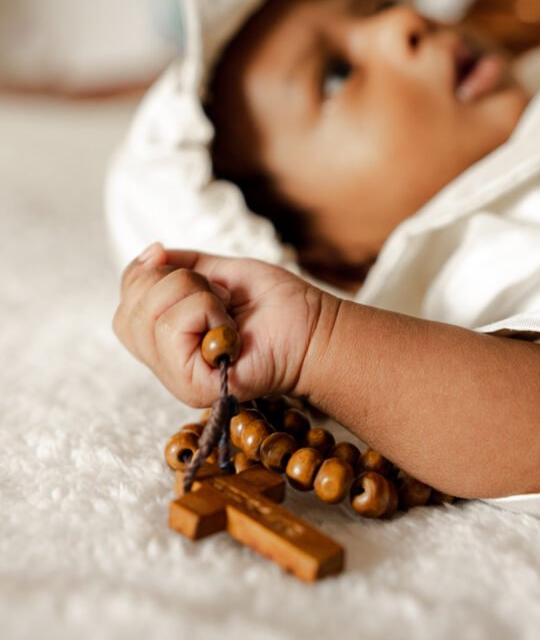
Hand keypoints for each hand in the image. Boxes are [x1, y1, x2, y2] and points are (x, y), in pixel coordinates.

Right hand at [112, 243, 338, 406]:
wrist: (315, 327)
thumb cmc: (276, 303)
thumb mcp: (219, 272)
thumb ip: (181, 266)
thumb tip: (151, 253)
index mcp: (168, 340)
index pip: (125, 307)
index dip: (140, 275)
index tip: (167, 256)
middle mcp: (167, 364)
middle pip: (129, 312)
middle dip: (174, 282)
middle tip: (219, 295)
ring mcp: (178, 379)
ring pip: (151, 318)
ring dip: (197, 295)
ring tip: (228, 310)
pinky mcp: (194, 386)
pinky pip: (174, 329)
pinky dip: (206, 310)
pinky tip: (232, 327)